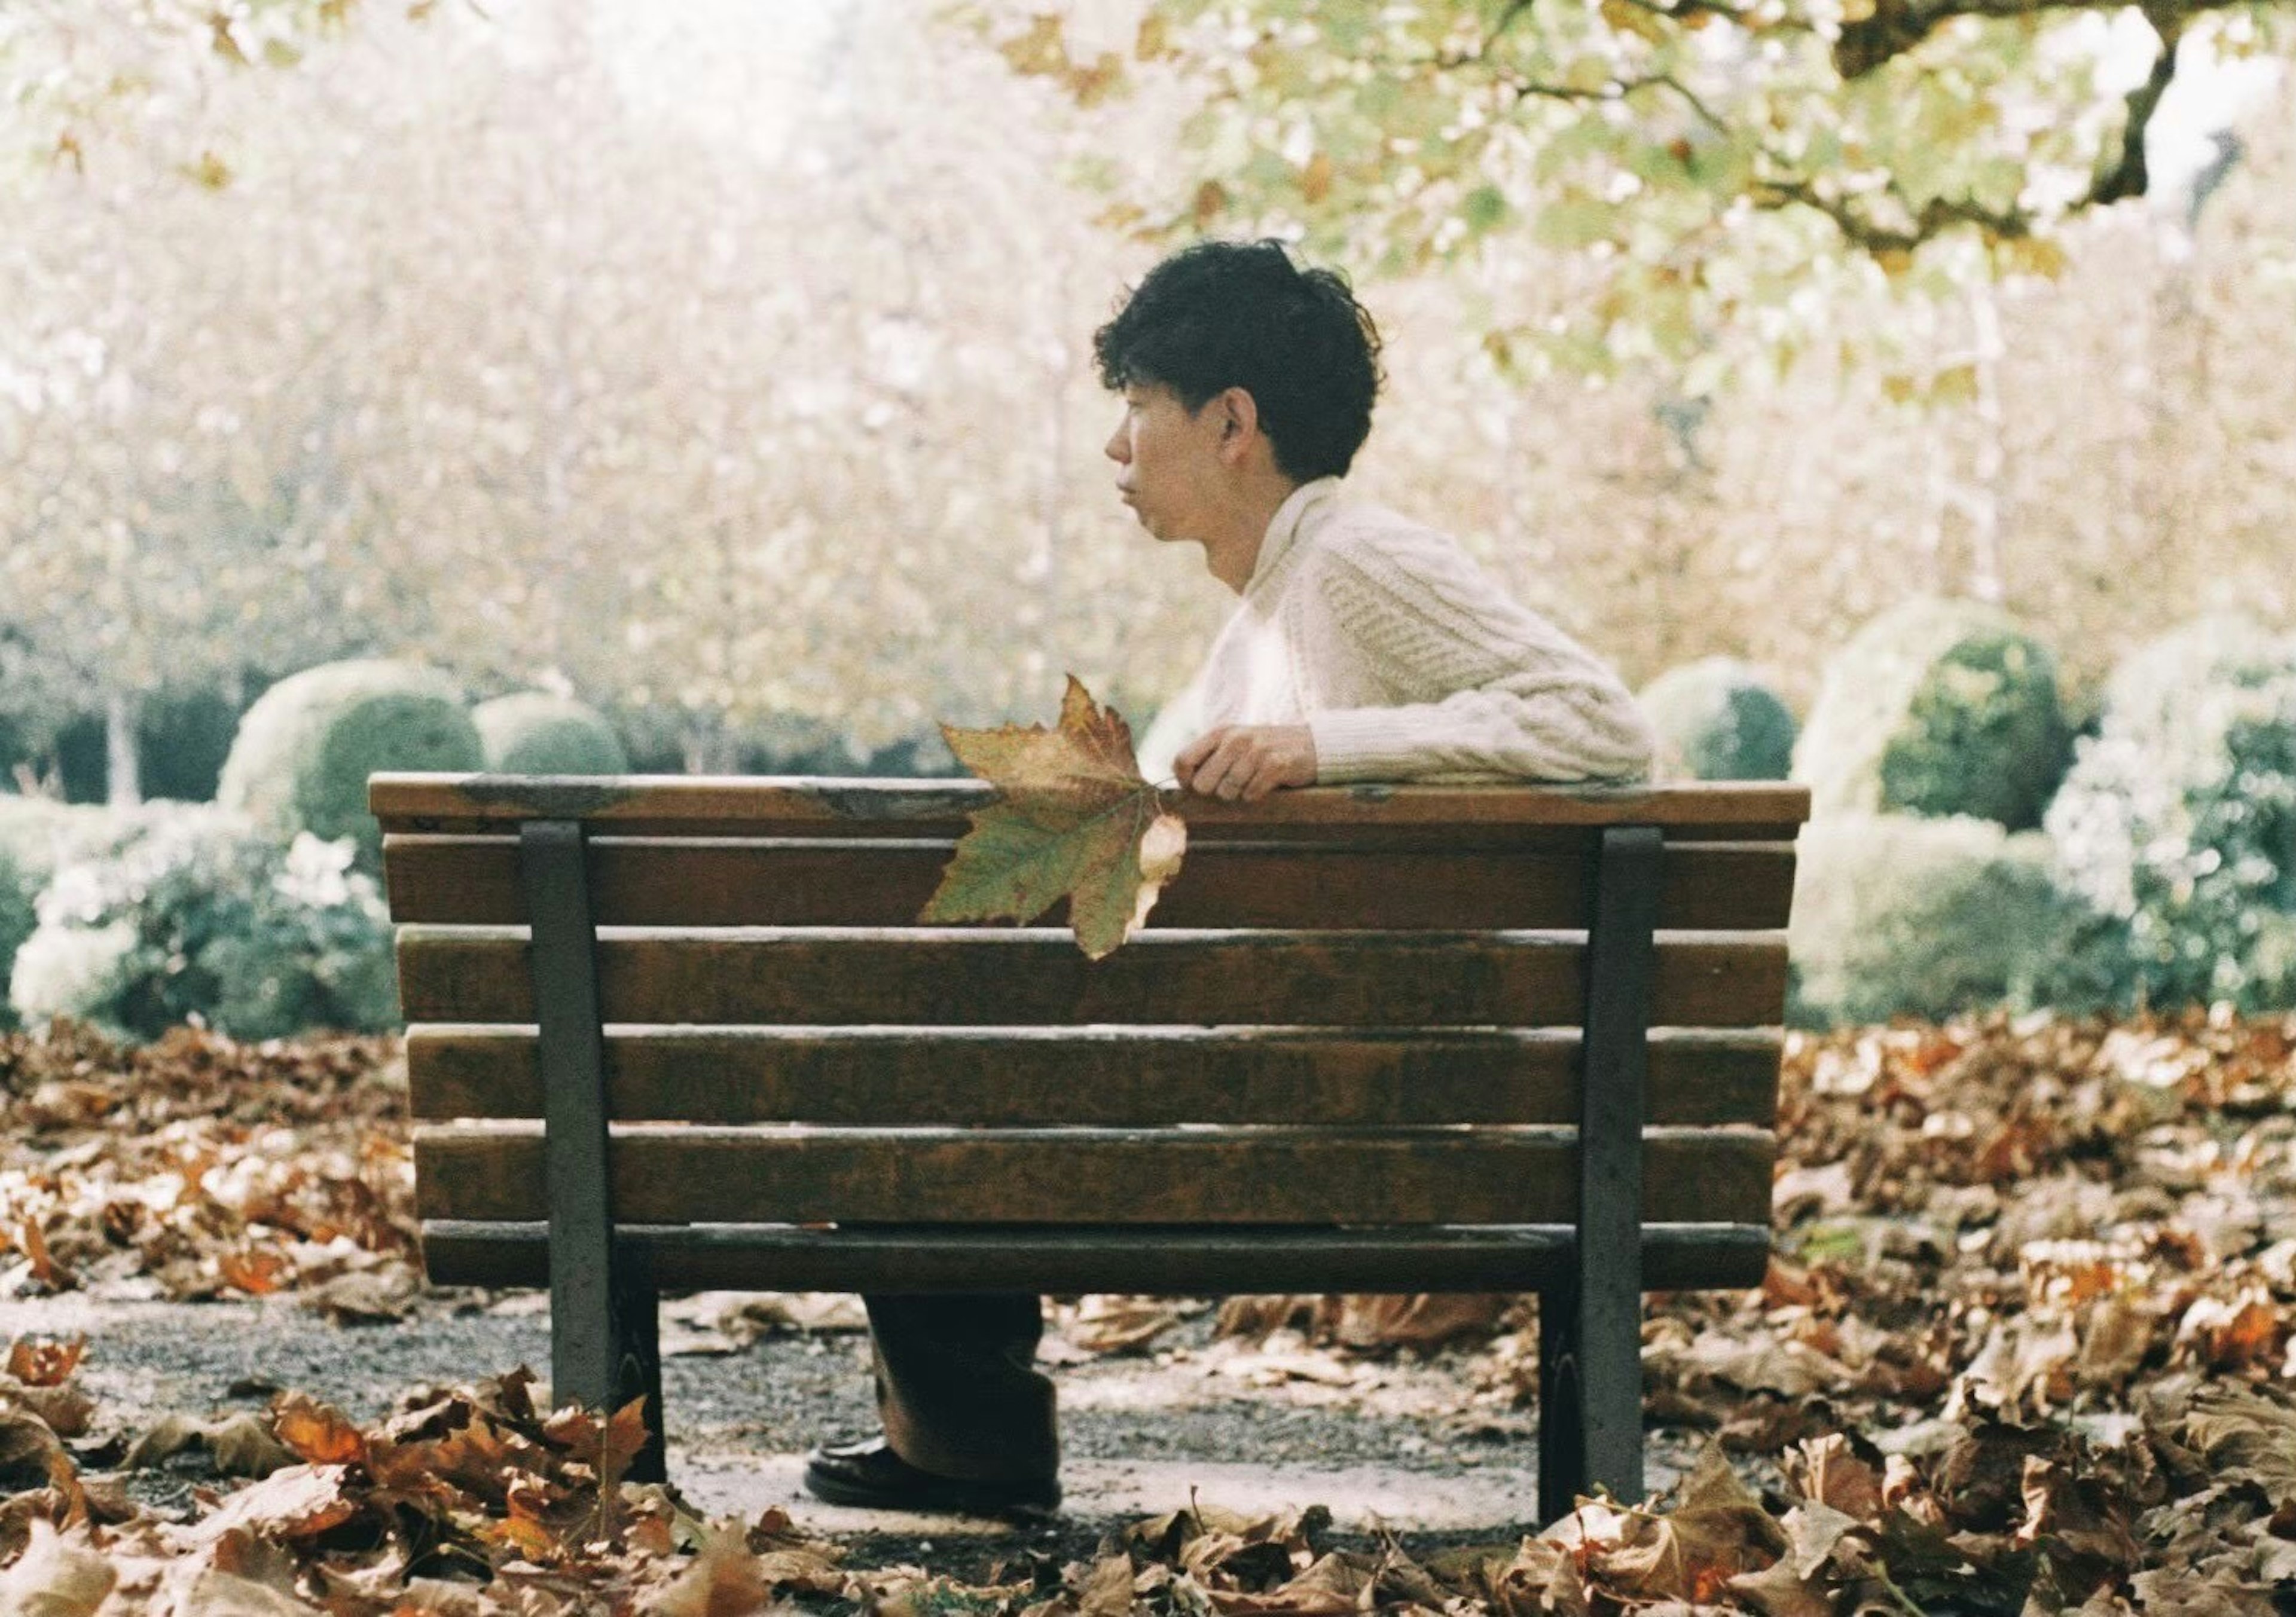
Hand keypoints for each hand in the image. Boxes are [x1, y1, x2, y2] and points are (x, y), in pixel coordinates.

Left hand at [1173, 724, 1317, 801]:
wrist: (1312, 745)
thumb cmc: (1266, 751)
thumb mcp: (1235, 744)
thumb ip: (1209, 758)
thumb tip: (1182, 785)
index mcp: (1220, 732)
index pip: (1181, 760)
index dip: (1185, 781)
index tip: (1197, 788)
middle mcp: (1235, 738)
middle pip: (1202, 783)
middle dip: (1214, 792)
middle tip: (1232, 787)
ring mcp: (1256, 750)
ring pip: (1227, 792)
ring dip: (1238, 795)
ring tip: (1252, 782)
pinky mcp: (1276, 764)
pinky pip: (1251, 794)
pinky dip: (1257, 796)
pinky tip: (1266, 785)